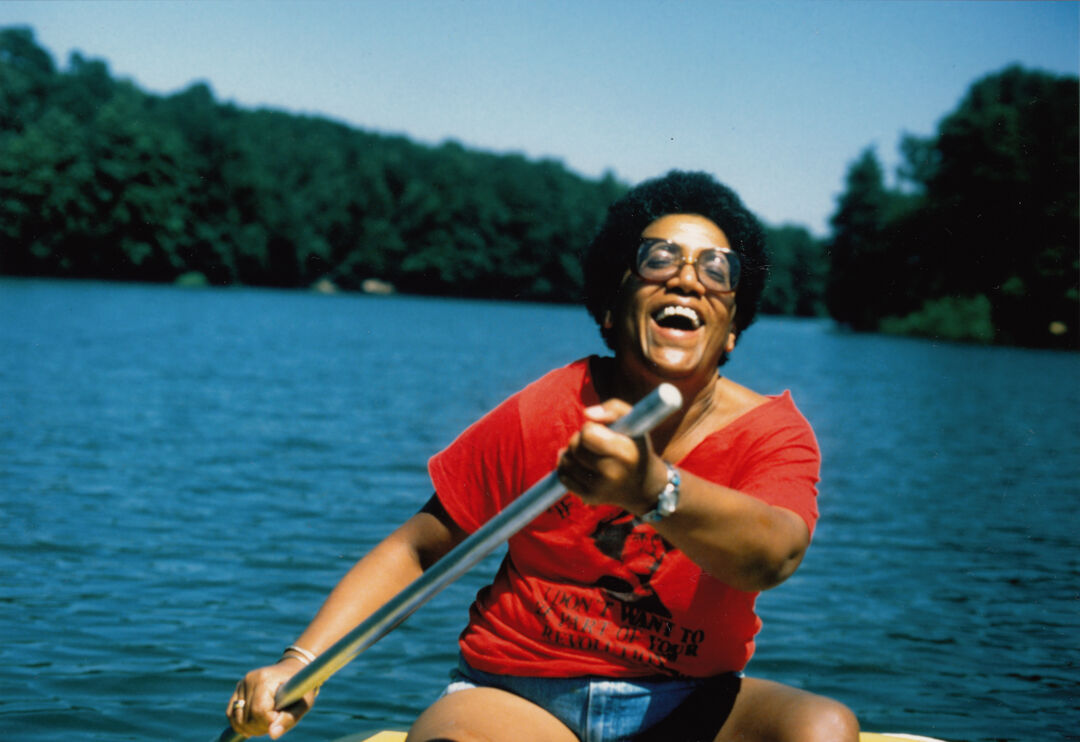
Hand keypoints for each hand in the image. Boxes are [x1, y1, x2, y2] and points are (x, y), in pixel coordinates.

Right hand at [226, 657, 317, 738]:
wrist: (294, 671)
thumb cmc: (301, 689)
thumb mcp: (303, 704)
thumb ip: (289, 719)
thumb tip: (272, 735)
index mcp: (266, 679)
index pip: (259, 712)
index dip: (269, 722)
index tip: (281, 716)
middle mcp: (251, 679)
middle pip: (247, 717)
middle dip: (260, 727)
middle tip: (276, 721)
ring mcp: (242, 683)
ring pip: (236, 718)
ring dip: (250, 727)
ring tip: (266, 721)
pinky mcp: (238, 688)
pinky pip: (231, 713)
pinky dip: (239, 723)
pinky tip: (253, 724)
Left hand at [557, 399, 667, 513]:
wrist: (643, 486)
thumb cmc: (635, 447)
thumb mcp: (633, 422)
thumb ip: (613, 408)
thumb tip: (587, 414)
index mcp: (625, 453)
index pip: (588, 434)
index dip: (590, 428)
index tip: (600, 431)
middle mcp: (611, 474)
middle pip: (575, 446)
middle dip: (580, 439)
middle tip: (593, 442)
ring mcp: (598, 488)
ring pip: (566, 460)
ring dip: (571, 451)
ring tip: (586, 451)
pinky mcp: (588, 497)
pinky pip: (562, 475)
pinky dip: (566, 465)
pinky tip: (578, 463)